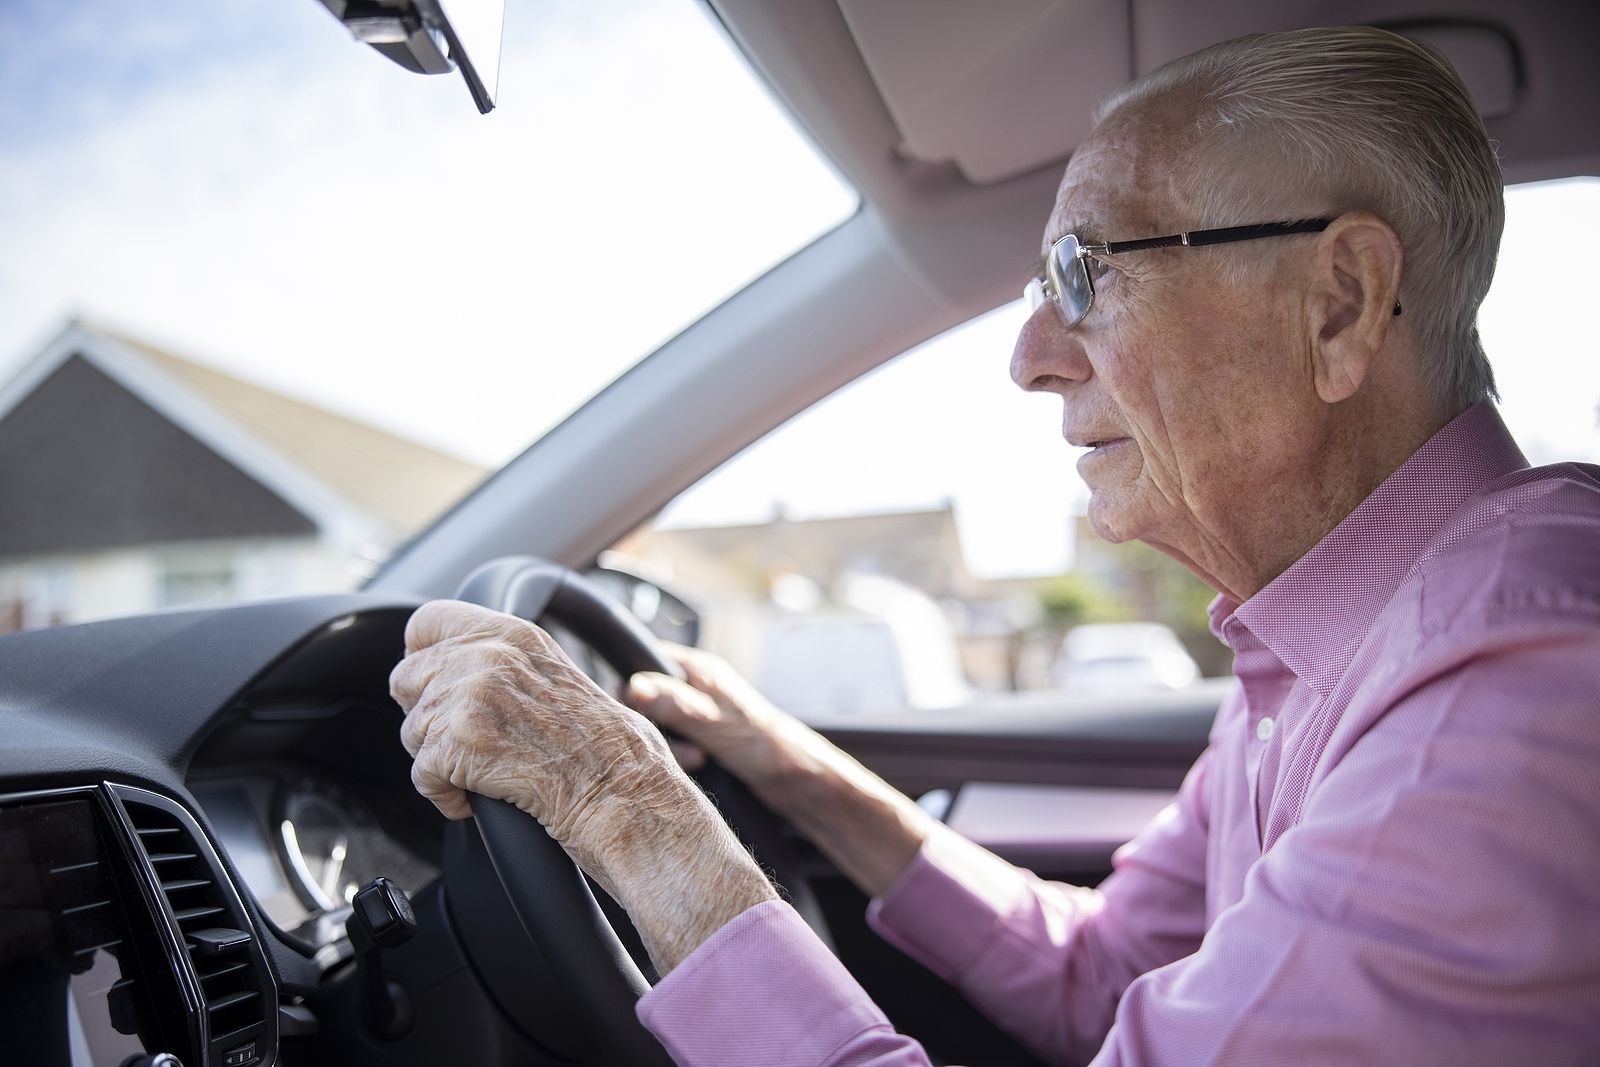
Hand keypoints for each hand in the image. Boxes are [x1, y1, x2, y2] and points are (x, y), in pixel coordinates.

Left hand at [388, 600, 677, 863]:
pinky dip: (444, 795)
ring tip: (481, 771)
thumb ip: (503, 662)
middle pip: (407, 678)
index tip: (430, 681)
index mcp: (512, 634)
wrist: (621, 790)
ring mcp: (469, 698)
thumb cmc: (603, 747)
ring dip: (438, 759)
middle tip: (463, 740)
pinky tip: (475, 797)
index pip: (427, 622)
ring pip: (411, 731)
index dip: (422, 656)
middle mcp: (486, 656)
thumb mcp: (555, 675)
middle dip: (427, 715)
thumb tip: (454, 669)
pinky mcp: (456, 744)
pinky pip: (420, 775)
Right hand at [623, 643, 803, 790]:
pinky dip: (678, 758)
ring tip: (698, 760)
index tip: (634, 713)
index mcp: (699, 670)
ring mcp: (698, 715)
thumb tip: (633, 686)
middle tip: (681, 746)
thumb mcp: (713, 722)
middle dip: (654, 725)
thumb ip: (673, 704)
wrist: (799, 780)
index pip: (645, 660)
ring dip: (670, 747)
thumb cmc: (765, 744)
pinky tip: (697, 768)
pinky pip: (674, 745)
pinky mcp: (702, 741)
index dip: (632, 686)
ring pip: (659, 726)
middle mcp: (696, 688)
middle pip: (647, 699)